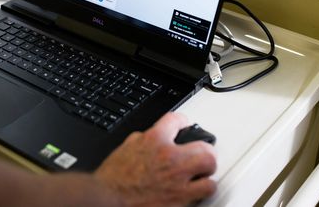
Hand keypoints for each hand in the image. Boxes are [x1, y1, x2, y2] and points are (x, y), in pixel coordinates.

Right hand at [94, 112, 216, 206]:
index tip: (185, 124)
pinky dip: (203, 190)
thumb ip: (143, 139)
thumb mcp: (126, 147)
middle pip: (203, 145)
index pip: (176, 120)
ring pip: (209, 167)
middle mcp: (169, 156)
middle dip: (204, 149)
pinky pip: (206, 191)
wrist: (109, 199)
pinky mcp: (181, 198)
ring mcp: (177, 178)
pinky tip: (197, 190)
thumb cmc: (114, 177)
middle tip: (201, 154)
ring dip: (206, 171)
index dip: (183, 121)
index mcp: (153, 140)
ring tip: (201, 173)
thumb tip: (151, 137)